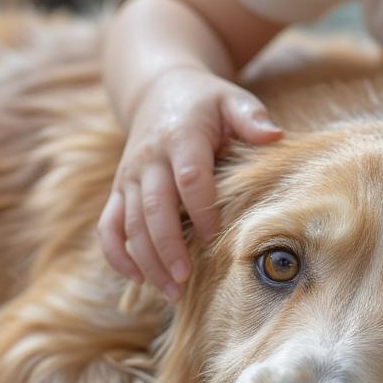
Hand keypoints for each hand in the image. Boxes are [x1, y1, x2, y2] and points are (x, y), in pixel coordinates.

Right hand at [97, 67, 281, 298]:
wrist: (159, 90)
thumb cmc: (205, 102)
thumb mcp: (231, 99)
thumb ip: (251, 117)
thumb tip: (274, 135)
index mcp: (180, 137)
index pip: (188, 177)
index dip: (200, 210)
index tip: (215, 237)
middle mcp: (148, 159)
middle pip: (153, 208)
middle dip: (168, 247)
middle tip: (186, 281)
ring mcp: (129, 177)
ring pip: (129, 224)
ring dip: (147, 260)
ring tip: (171, 292)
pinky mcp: (118, 190)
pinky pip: (108, 226)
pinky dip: (117, 254)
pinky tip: (137, 279)